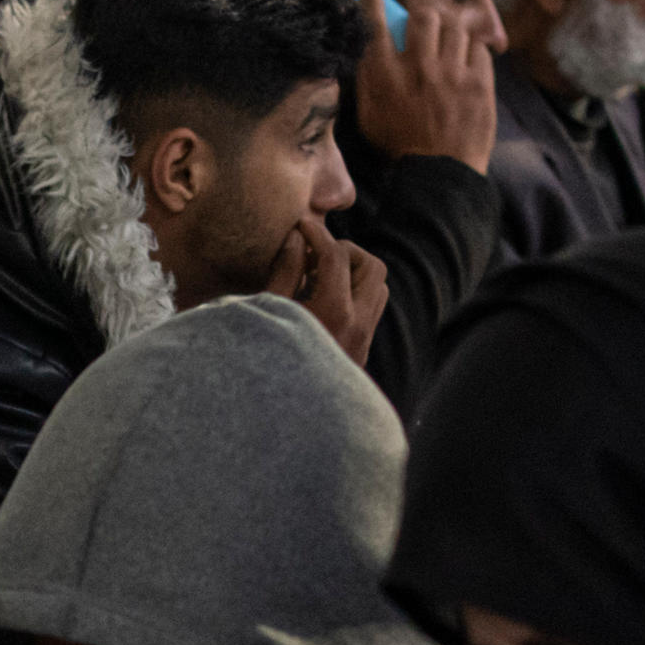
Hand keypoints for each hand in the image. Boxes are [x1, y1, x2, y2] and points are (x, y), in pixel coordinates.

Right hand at [261, 209, 390, 372]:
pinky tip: (320, 302)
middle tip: (315, 255)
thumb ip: (285, 271)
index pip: (336, 256)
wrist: (288, 418)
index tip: (301, 226)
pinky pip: (370, 310)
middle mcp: (358, 324)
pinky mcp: (361, 352)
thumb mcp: (267, 313)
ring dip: (353, 274)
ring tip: (317, 278)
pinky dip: (353, 295)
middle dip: (345, 251)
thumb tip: (298, 239)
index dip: (317, 234)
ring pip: (377, 288)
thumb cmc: (266, 360)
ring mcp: (364, 340)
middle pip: (372, 266)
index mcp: (333, 312)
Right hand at [335, 0, 498, 174]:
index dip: (373, 1)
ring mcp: (453, 74)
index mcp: (386, 76)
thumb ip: (366, 79)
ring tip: (448, 46)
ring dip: (450, 32)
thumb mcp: (369, 115)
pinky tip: (465, 64)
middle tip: (425, 27)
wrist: (439, 174)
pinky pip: (479, 48)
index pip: (376, 24)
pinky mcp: (479, 83)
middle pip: (423, 16)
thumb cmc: (400, 146)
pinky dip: (472, 52)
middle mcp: (419, 68)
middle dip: (423, 17)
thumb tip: (366, 47)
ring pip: (455, 27)